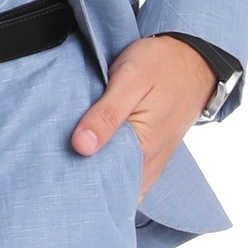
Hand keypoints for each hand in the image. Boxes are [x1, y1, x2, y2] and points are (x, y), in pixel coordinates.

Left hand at [70, 35, 217, 199]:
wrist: (194, 60)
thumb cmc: (162, 65)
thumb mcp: (130, 80)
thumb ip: (107, 115)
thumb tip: (81, 146)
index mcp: (143, 149)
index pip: (105, 184)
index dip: (77, 182)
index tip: (53, 173)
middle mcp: (149, 164)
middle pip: (110, 188)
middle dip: (83, 183)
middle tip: (55, 170)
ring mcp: (152, 163)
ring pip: (119, 184)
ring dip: (97, 177)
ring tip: (69, 166)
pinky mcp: (151, 156)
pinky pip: (128, 175)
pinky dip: (110, 170)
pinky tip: (93, 159)